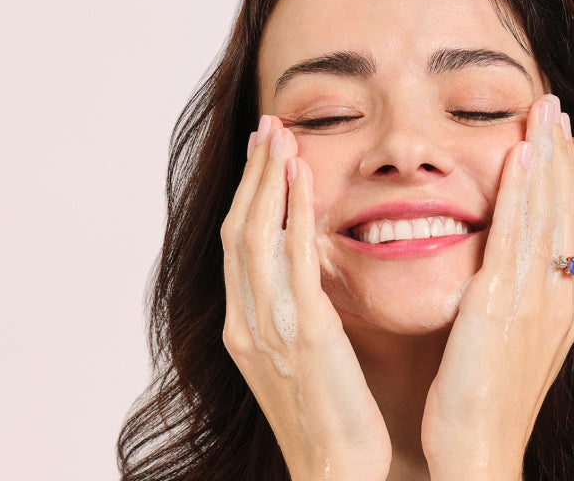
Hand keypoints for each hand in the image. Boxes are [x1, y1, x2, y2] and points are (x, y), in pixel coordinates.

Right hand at [220, 116, 391, 480]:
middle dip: (252, 176)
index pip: (238, 248)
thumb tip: (305, 280)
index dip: (248, 198)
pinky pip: (294, 262)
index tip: (262, 157)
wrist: (335, 473)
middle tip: (266, 128)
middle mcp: (247, 323)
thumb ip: (294, 318)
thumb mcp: (300, 363)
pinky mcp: (306, 335)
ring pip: (256, 236)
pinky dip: (293, 216)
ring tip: (279, 136)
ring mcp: (270, 328)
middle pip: (238, 231)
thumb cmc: (329, 422)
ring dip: (267, 182)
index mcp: (245, 330)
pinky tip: (301, 180)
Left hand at [421, 94, 573, 480]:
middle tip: (555, 109)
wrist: (478, 454)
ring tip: (543, 113)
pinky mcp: (500, 306)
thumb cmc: (486, 406)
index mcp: (558, 307)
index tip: (558, 141)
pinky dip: (520, 195)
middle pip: (562, 211)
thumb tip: (506, 272)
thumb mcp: (509, 346)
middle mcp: (555, 297)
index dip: (563, 181)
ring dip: (544, 159)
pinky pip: (513, 238)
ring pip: (544, 215)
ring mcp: (534, 300)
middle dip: (559, 156)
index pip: (565, 228)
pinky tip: (518, 157)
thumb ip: (515, 304)